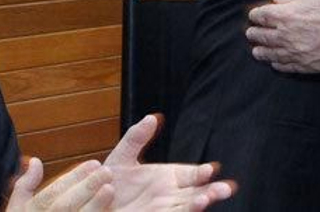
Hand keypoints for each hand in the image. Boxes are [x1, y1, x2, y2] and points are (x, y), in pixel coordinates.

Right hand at [5, 158, 116, 210]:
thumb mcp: (17, 208)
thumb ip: (25, 185)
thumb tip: (36, 161)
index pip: (51, 193)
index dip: (73, 177)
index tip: (95, 163)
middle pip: (65, 206)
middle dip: (86, 188)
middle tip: (107, 171)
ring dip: (94, 205)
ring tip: (110, 189)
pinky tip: (110, 210)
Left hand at [103, 114, 236, 210]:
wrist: (92, 205)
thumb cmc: (107, 184)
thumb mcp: (121, 157)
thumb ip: (136, 138)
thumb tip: (152, 117)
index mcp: (169, 177)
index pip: (193, 174)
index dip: (203, 173)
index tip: (211, 169)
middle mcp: (170, 195)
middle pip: (198, 193)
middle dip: (213, 191)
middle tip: (227, 189)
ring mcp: (164, 210)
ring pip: (188, 208)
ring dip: (199, 205)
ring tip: (206, 200)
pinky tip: (191, 209)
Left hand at [245, 0, 319, 72]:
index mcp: (289, 14)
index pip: (263, 15)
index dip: (256, 15)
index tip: (254, 15)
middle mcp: (290, 36)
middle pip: (264, 36)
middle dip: (255, 34)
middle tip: (251, 34)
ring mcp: (301, 53)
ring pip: (273, 55)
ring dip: (262, 52)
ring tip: (257, 51)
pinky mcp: (312, 66)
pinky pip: (289, 67)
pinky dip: (279, 65)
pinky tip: (275, 64)